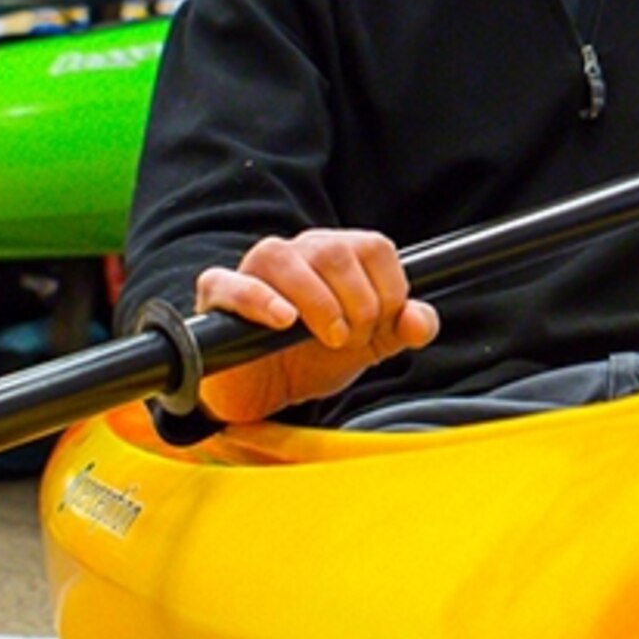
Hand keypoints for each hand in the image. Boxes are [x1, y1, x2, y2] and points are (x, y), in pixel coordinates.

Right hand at [191, 229, 439, 423]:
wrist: (264, 392)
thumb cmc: (313, 357)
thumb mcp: (371, 347)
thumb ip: (405, 329)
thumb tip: (419, 320)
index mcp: (338, 255)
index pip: (375, 247)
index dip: (389, 290)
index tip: (381, 326)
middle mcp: (297, 252)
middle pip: (335, 252)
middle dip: (358, 304)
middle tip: (350, 340)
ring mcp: (253, 269)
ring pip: (284, 259)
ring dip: (318, 304)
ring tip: (327, 338)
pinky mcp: (218, 295)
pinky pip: (231, 283)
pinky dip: (259, 300)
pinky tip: (283, 320)